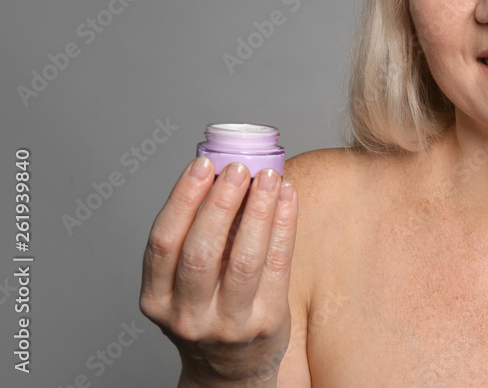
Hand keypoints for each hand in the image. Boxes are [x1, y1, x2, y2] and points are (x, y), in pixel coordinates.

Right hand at [139, 158, 297, 385]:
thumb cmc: (208, 309)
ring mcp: (228, 324)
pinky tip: (288, 197)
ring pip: (244, 258)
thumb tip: (223, 172)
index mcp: (156, 300)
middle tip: (238, 167)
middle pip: (201, 251)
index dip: (182, 199)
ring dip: (257, 210)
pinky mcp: (266, 323)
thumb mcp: (184, 284)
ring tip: (269, 176)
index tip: (202, 164)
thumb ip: (196, 236)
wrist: (230, 370)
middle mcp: (187, 315)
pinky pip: (277, 265)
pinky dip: (283, 225)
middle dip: (220, 203)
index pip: (162, 242)